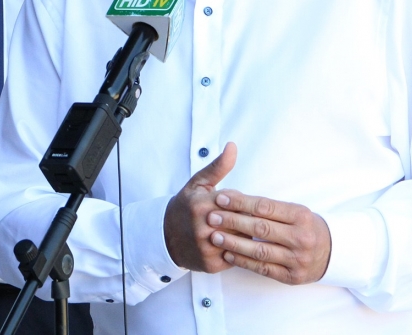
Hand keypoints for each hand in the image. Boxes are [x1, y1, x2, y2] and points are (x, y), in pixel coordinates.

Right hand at [163, 142, 237, 272]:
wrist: (165, 236)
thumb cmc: (186, 207)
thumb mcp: (198, 184)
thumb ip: (218, 166)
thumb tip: (232, 147)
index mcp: (202, 204)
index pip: (239, 203)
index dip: (242, 204)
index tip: (240, 205)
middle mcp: (203, 226)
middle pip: (243, 223)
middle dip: (246, 221)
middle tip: (243, 219)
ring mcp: (207, 247)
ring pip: (242, 242)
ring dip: (244, 237)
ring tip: (239, 232)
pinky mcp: (211, 264)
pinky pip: (236, 258)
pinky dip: (238, 252)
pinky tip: (232, 245)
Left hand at [207, 191, 331, 284]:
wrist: (330, 253)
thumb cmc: (304, 227)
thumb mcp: (294, 211)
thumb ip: (268, 207)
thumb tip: (234, 197)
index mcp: (301, 215)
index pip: (265, 207)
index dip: (241, 202)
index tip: (220, 198)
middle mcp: (301, 237)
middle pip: (261, 228)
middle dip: (233, 221)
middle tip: (212, 217)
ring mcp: (297, 259)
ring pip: (260, 251)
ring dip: (234, 243)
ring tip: (215, 236)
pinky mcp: (291, 276)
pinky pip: (263, 268)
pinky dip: (243, 262)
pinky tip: (228, 254)